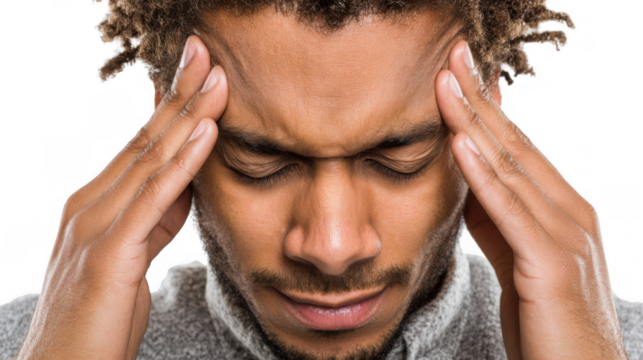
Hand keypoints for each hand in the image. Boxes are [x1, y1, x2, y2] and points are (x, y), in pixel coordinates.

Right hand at [17, 35, 226, 359]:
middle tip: (205, 52)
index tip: (199, 71)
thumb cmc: (99, 316)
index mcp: (98, 202)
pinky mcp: (107, 255)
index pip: (142, 144)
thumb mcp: (136, 256)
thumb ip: (156, 219)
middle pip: (145, 140)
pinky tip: (205, 134)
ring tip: (215, 78)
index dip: (172, 106)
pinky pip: (153, 200)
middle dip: (179, 94)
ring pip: (150, 160)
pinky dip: (181, 164)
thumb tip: (185, 186)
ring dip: (187, 116)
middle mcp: (91, 204)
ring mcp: (95, 226)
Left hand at [435, 40, 627, 359]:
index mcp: (561, 209)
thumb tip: (468, 183)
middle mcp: (571, 212)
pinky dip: (484, 175)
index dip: (484, 109)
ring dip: (475, 123)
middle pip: (515, 145)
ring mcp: (567, 234)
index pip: (516, 148)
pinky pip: (511, 211)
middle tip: (453, 57)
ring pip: (512, 168)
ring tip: (447, 83)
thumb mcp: (516, 260)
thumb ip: (496, 221)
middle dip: (479, 99)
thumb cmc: (549, 321)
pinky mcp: (554, 264)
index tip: (457, 74)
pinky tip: (461, 143)